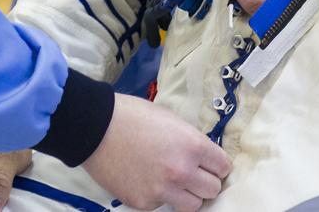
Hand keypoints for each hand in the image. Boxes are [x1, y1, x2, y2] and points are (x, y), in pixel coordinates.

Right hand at [83, 94, 230, 210]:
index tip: (210, 164)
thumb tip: (204, 156)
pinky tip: (148, 180)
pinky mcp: (144, 203)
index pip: (223, 167)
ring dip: (188, 195)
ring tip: (176, 183)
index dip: (217, 164)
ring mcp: (162, 191)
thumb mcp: (171, 120)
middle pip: (212, 190)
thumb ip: (191, 140)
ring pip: (194, 206)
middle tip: (193, 174)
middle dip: (205, 181)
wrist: (95, 128)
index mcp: (192, 146)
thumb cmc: (133, 116)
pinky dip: (161, 197)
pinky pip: (163, 206)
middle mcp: (182, 171)